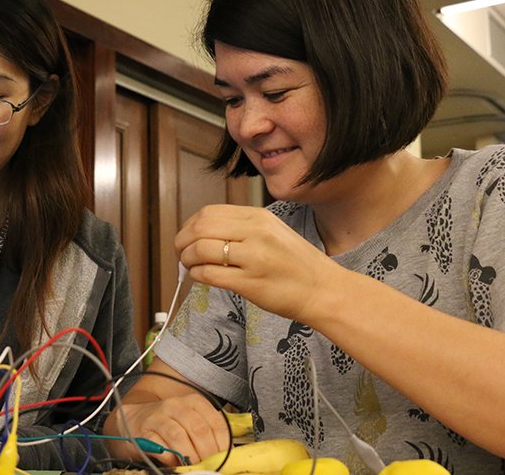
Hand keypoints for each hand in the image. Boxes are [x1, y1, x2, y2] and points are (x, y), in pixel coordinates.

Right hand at [105, 393, 228, 465]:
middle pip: (199, 430)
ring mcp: (158, 417)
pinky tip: (174, 462)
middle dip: (207, 453)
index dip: (223, 445)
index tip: (224, 459)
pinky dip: (170, 458)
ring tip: (193, 466)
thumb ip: (207, 434)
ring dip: (189, 456)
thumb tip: (224, 455)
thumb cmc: (166, 425)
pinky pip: (160, 447)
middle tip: (210, 466)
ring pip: (179, 437)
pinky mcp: (143, 431)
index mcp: (194, 402)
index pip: (216, 423)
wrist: (131, 420)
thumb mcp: (189, 422)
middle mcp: (176, 405)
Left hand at [175, 204, 343, 321]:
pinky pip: (209, 274)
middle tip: (181, 253)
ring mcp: (253, 257)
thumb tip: (203, 234)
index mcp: (259, 217)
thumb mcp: (273, 232)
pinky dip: (197, 275)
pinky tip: (200, 277)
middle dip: (182, 241)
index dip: (189, 225)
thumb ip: (242, 228)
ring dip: (187, 259)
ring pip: (201, 249)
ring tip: (189, 266)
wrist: (323, 290)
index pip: (209, 213)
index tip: (187, 237)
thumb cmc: (297, 265)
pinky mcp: (250, 283)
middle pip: (200, 228)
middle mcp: (255, 233)